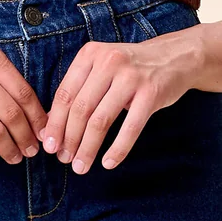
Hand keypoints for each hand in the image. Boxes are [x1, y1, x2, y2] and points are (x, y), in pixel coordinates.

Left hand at [38, 31, 197, 172]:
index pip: (65, 93)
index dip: (55, 122)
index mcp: (90, 54)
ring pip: (101, 120)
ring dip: (88, 148)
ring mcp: (131, 77)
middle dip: (70, 139)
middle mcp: (108, 62)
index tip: (49, 145)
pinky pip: (130, 128)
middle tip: (64, 159)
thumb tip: (50, 125)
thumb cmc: (129, 68)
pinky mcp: (151, 93)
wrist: (173, 57)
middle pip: (81, 108)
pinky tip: (108, 163)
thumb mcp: (101, 69)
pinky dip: (117, 149)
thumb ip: (78, 91)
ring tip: (81, 166)